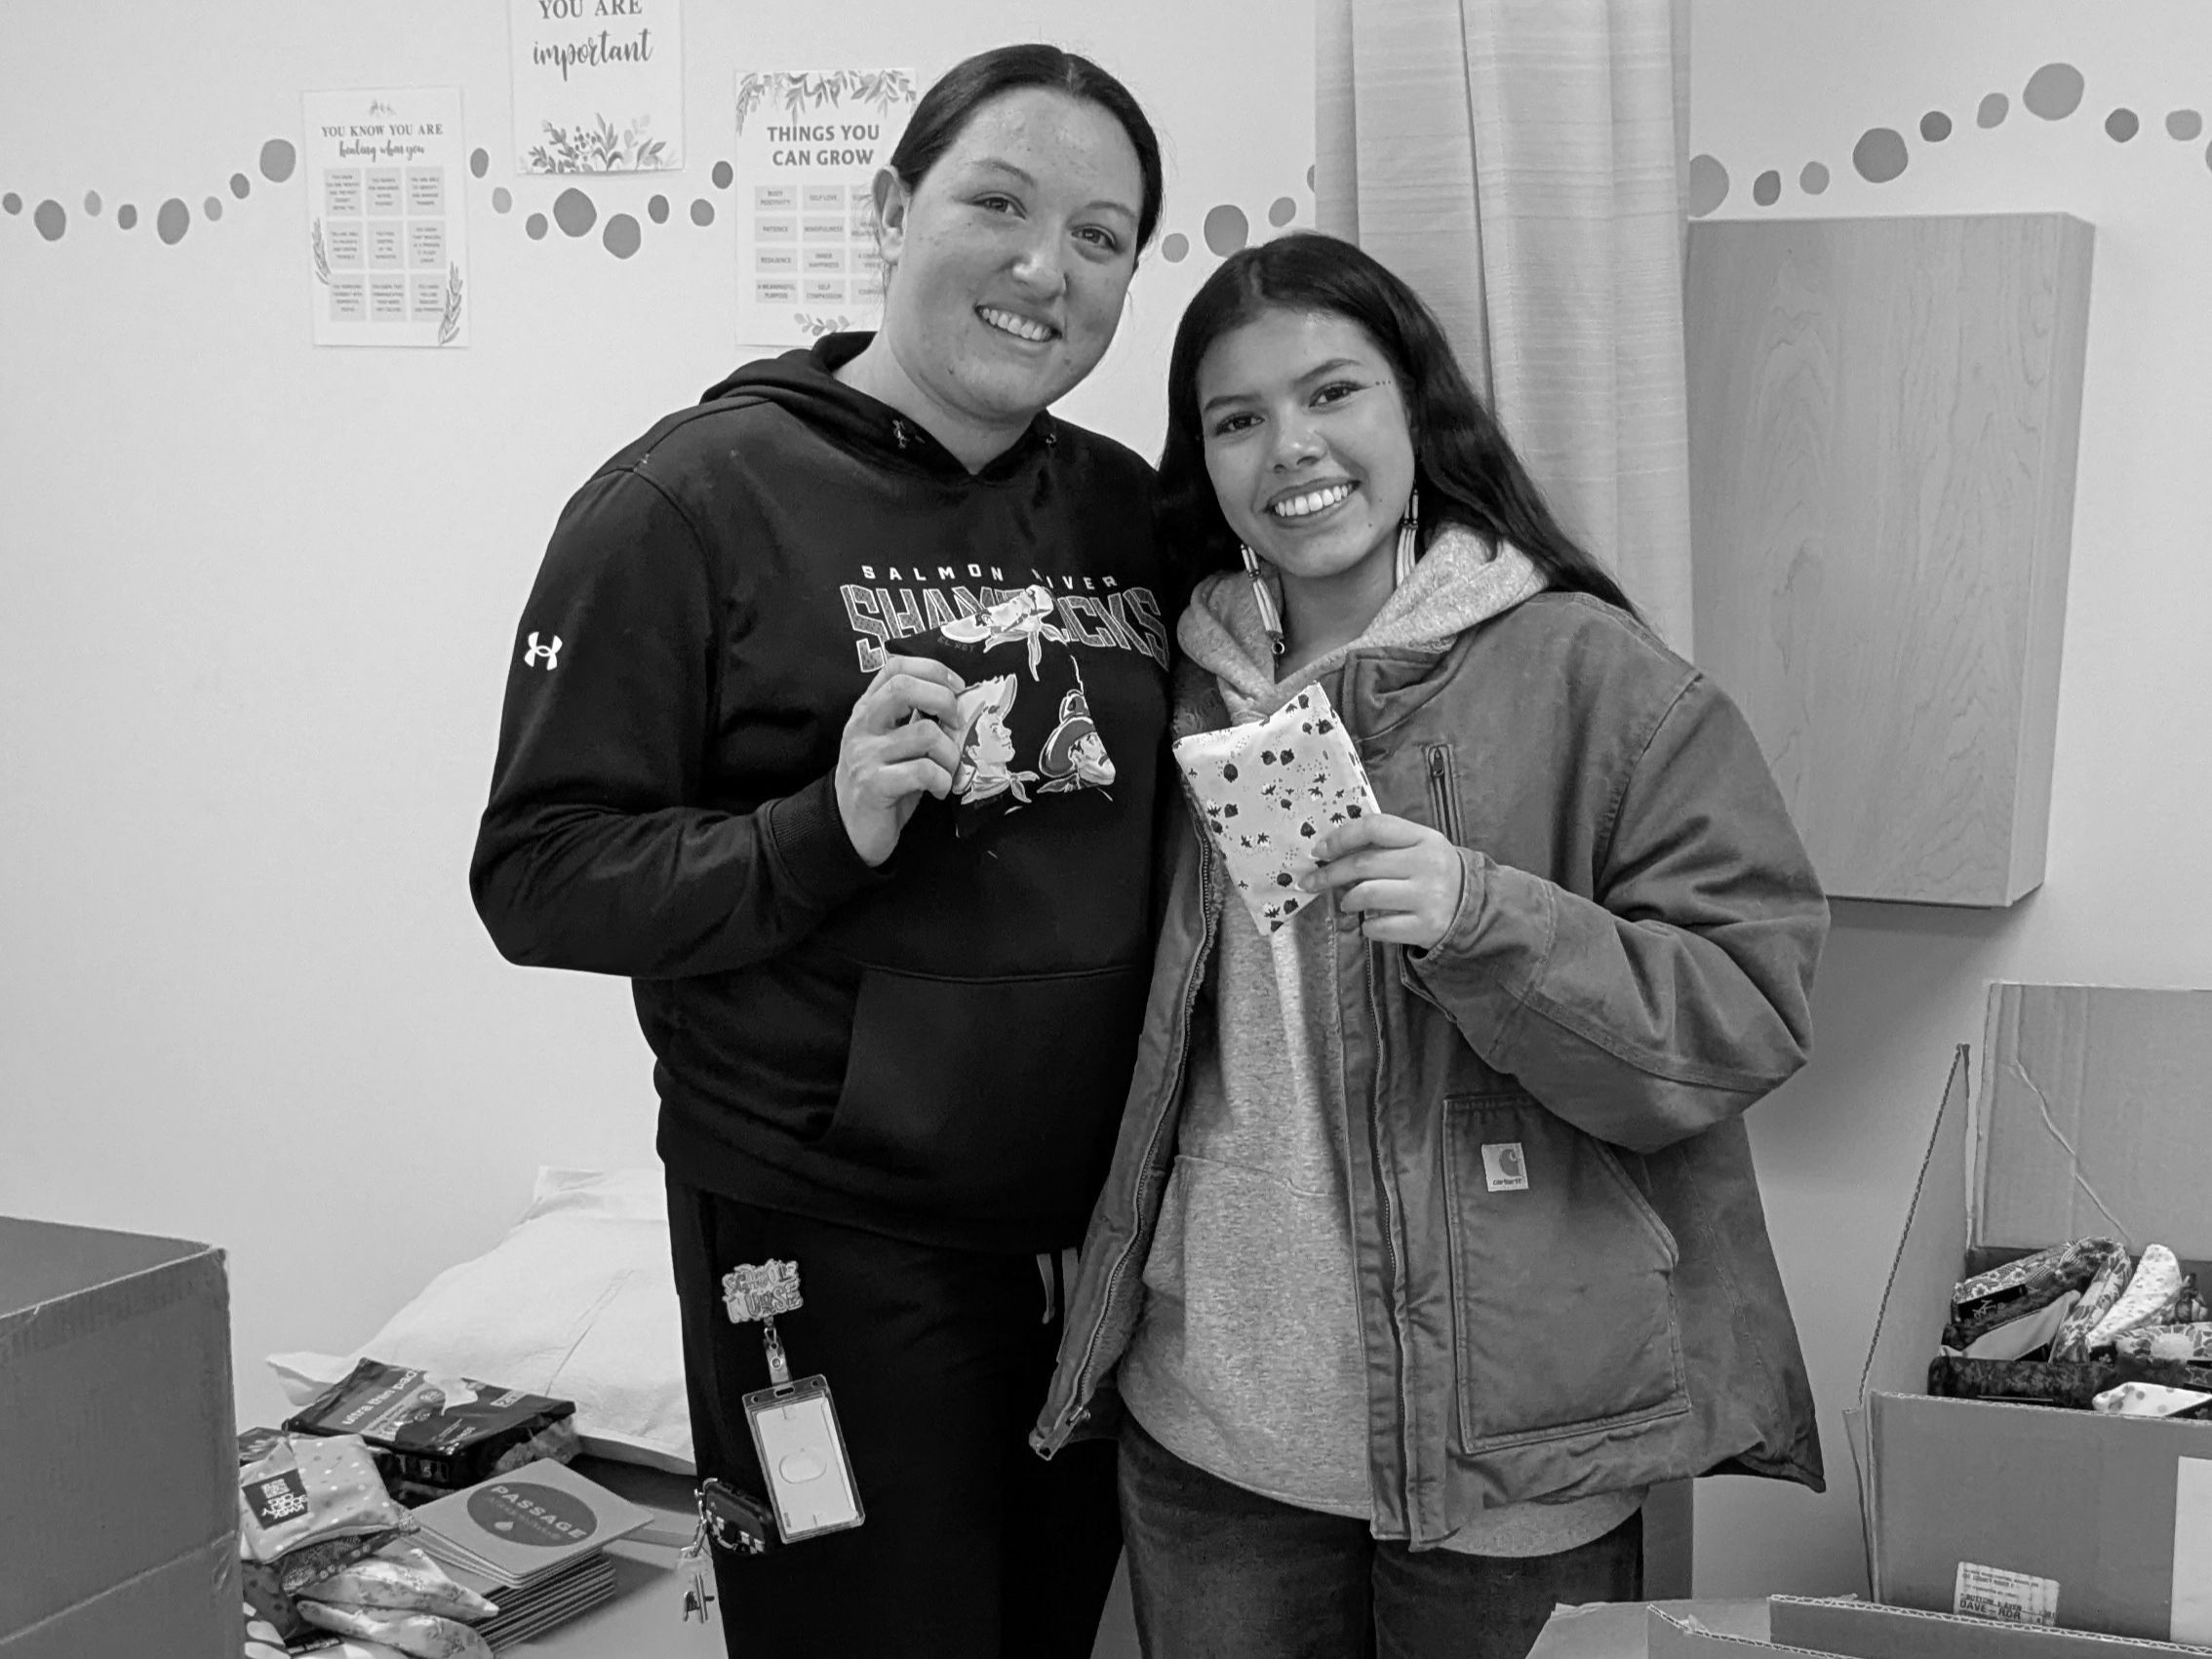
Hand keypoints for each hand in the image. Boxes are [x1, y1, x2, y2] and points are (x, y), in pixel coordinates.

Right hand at [835, 655, 964, 866]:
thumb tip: (958, 706)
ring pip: (925, 734)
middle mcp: (862, 725)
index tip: (957, 687)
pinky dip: (942, 780)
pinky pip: (923, 771)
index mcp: (868, 709)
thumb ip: (914, 720)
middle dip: (944, 701)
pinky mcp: (874, 785)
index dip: (933, 670)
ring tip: (948, 770)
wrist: (849, 829)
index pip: (896, 667)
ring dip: (950, 754)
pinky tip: (939, 790)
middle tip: (957, 725)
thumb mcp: (894, 744)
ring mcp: (865, 754)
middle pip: (904, 687)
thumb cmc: (882, 783)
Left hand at [1301, 812, 1465, 948]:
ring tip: (1347, 903)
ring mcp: (1428, 897)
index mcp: (1424, 837)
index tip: (1319, 851)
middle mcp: (1428, 864)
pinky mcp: (1426, 927)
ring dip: (1347, 900)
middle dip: (1329, 873)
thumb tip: (1330, 848)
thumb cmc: (1432, 871)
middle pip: (1364, 863)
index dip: (1341, 837)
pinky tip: (1370, 923)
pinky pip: (1380, 927)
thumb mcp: (1417, 846)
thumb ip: (1383, 843)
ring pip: (1367, 895)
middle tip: (1310, 882)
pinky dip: (1367, 926)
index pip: (1375, 827)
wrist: (1472, 906)